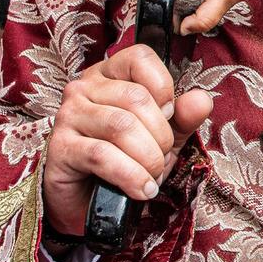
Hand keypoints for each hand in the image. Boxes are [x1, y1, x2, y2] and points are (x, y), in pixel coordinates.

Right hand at [41, 44, 211, 235]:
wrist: (92, 203)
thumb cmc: (126, 160)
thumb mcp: (162, 136)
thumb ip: (183, 117)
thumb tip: (202, 100)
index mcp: (110, 74)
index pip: (140, 57)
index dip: (163, 87)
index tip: (169, 115)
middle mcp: (85, 87)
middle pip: (135, 98)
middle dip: (160, 135)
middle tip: (161, 158)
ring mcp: (69, 115)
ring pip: (121, 126)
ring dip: (147, 157)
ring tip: (152, 175)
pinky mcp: (60, 147)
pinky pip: (102, 155)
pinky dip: (131, 175)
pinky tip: (142, 189)